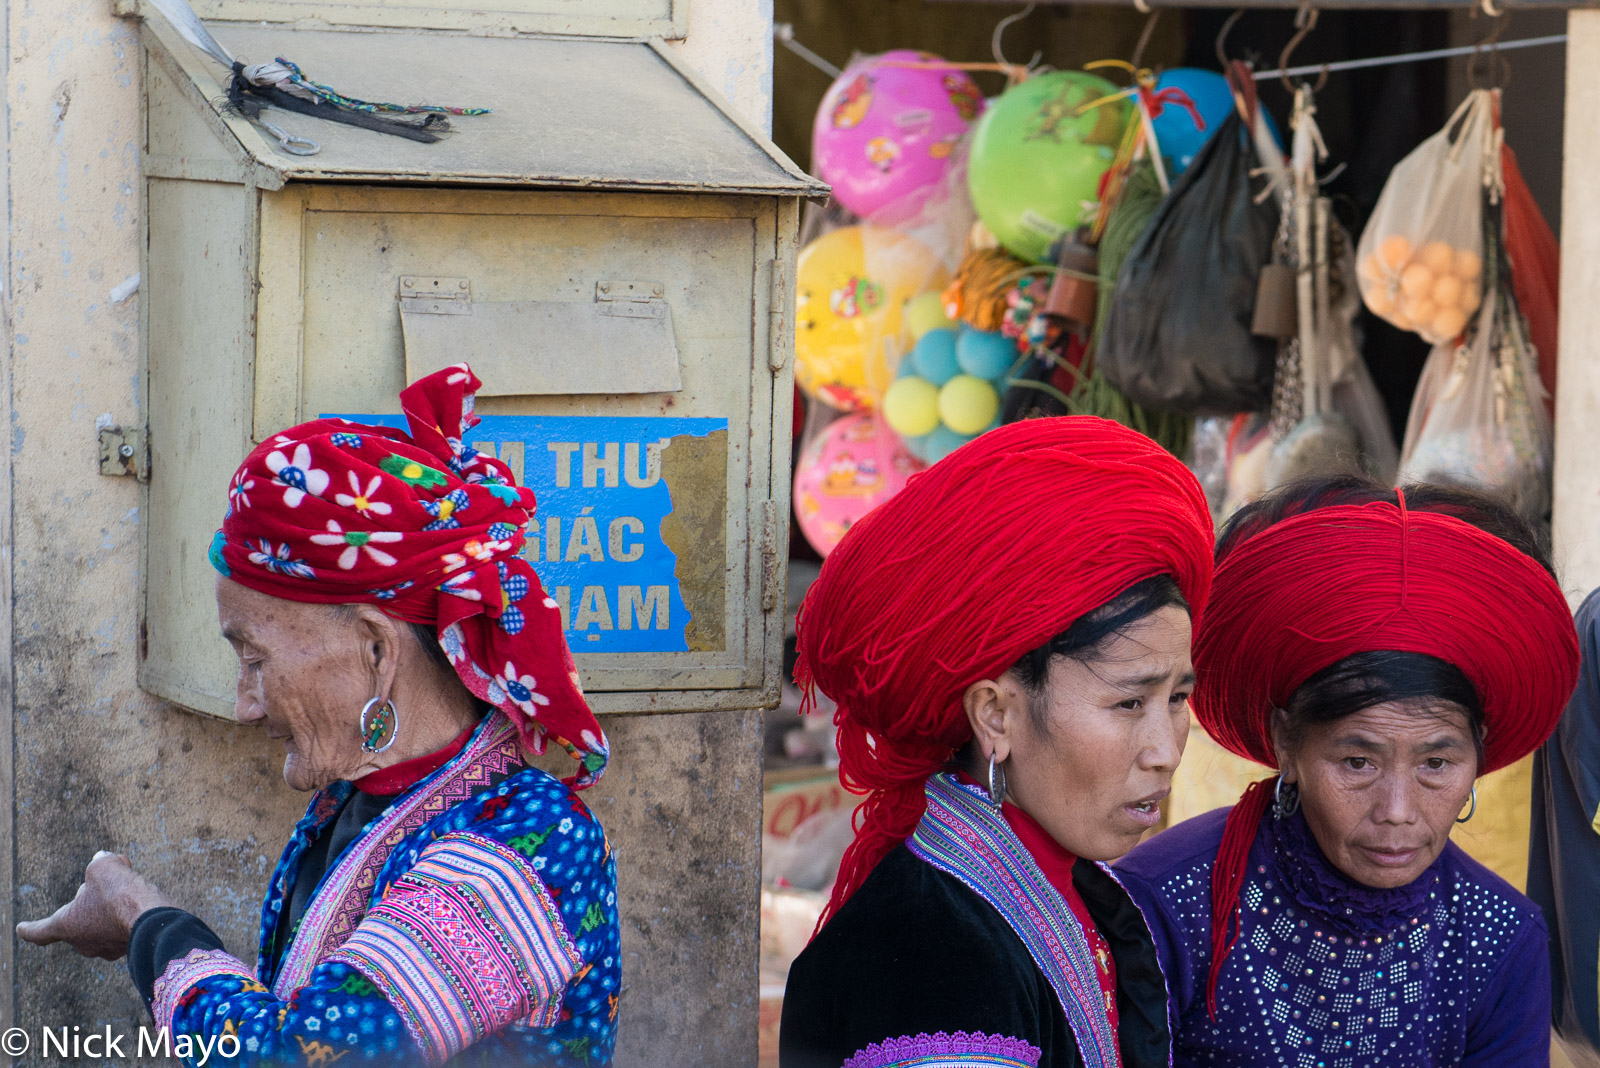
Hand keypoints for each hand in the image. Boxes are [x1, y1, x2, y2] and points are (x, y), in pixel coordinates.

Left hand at [15, 851, 173, 959]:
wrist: (151, 915)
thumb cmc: (119, 893)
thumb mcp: (104, 867)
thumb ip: (99, 863)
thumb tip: (103, 860)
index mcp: (66, 925)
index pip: (39, 931)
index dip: (30, 928)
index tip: (21, 929)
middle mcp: (83, 942)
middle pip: (79, 920)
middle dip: (89, 903)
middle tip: (104, 883)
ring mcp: (106, 948)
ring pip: (102, 924)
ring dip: (110, 909)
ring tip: (128, 889)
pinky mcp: (128, 948)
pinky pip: (121, 929)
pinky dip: (126, 916)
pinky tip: (141, 901)